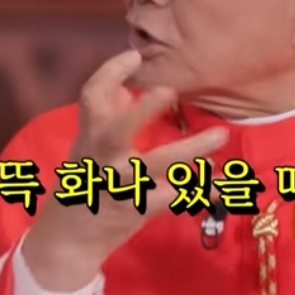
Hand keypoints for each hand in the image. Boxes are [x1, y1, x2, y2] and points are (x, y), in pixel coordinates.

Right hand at [23, 50, 228, 290]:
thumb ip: (105, 119)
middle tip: (169, 90)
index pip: (90, 97)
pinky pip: (176, 195)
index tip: (133, 55)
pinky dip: (203, 189)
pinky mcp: (138, 209)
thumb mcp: (87, 148)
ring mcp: (120, 185)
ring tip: (222, 134)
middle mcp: (101, 159)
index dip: (109, 73)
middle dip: (141, 111)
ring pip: (156, 165)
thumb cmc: (84, 183)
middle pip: (116, 131)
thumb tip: (126, 90)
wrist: (68, 238)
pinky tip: (226, 184)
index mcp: (89, 137)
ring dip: (191, 149)